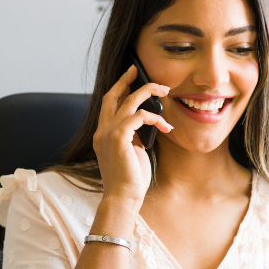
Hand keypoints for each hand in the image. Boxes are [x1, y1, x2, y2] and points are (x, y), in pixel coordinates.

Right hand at [94, 65, 172, 206]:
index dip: (119, 89)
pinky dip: (155, 117)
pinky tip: (166, 127)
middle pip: (113, 96)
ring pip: (129, 101)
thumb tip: (146, 124)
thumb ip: (134, 137)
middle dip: (126, 80)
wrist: (122, 198)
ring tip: (165, 91)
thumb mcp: (132, 153)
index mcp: (103, 136)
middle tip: (138, 70)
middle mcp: (102, 132)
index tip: (131, 78)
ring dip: (148, 92)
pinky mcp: (118, 137)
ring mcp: (108, 133)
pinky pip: (140, 116)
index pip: (108, 105)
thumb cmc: (130, 181)